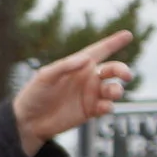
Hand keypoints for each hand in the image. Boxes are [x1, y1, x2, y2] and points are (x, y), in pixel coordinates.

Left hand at [13, 31, 135, 151]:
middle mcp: (87, 78)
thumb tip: (87, 59)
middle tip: (126, 75)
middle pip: (112, 70)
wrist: (28, 122)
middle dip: (122, 70)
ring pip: (113, 88)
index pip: (99, 50)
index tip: (128, 34)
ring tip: (114, 92)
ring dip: (117, 89)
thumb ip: (65, 66)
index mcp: (78, 65)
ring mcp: (90, 95)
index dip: (113, 42)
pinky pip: (106, 106)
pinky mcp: (90, 111)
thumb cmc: (34, 95)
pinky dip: (109, 106)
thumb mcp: (45, 76)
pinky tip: (105, 107)